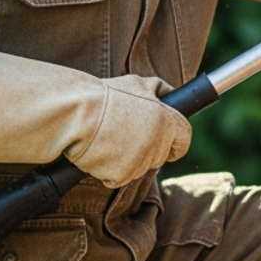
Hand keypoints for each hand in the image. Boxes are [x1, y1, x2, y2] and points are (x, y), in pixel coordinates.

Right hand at [69, 75, 192, 187]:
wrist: (76, 113)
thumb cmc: (104, 96)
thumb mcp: (136, 83)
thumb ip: (158, 90)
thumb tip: (169, 93)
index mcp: (167, 121)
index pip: (184, 139)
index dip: (176, 143)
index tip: (170, 145)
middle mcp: (158, 143)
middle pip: (159, 155)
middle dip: (146, 149)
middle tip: (124, 136)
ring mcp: (141, 161)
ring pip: (138, 168)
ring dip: (126, 159)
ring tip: (106, 139)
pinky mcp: (122, 175)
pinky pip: (117, 177)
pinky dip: (107, 170)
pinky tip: (98, 152)